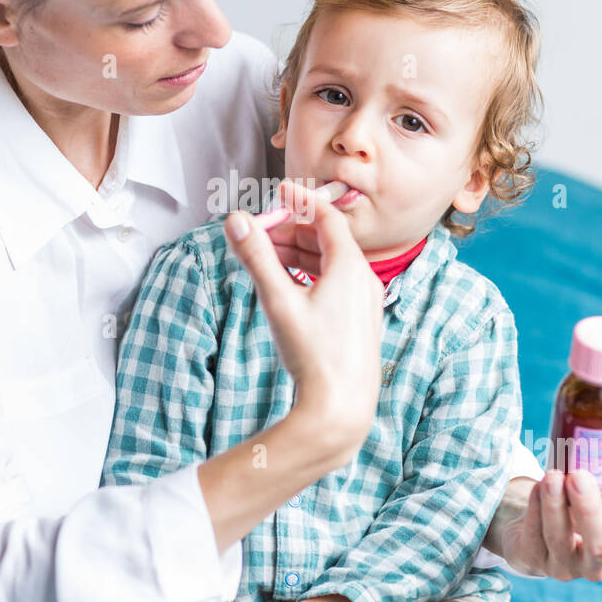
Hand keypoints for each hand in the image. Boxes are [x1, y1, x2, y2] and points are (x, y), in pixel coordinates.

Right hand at [224, 178, 383, 451]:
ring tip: (268, 257)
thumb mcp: (278, 301)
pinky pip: (336, 284)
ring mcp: (365, 303)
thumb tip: (236, 220)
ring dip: (299, 254)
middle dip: (292, 230)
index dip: (301, 201)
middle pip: (327, 239)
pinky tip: (289, 287)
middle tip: (260, 231)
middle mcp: (364, 280)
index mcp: (350, 267)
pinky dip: (310, 275)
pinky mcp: (360, 323)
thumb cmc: (314, 356)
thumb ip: (257, 258)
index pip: (326, 217)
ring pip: (331, 263)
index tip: (279, 191)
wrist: (341, 410)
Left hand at [497, 464, 601, 579]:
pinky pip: (534, 536)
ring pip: (560, 540)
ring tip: (552, 475)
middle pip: (601, 545)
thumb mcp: (594, 498)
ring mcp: (566, 567)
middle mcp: (599, 563)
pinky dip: (535, 508)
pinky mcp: (536, 561)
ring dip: (555, 505)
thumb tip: (594, 441)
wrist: (536, 530)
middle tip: (579, 476)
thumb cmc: (574, 506)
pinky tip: (537, 486)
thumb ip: (600, 479)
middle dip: (590, 509)